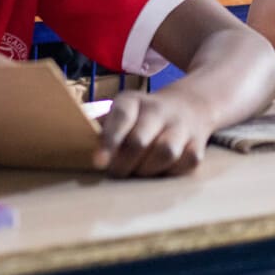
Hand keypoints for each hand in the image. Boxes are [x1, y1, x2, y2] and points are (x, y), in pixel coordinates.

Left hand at [95, 89, 211, 176]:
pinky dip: (171, 172)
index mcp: (134, 101)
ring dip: (148, 170)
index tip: (99, 162)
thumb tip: (77, 148)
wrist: (192, 104)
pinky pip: (186, 163)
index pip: (120, 117)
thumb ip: (102, 129)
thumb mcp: (123, 112)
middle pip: (140, 141)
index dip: (109, 140)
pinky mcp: (198, 144)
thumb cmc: (144, 117)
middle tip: (116, 173)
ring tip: (139, 173)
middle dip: (124, 164)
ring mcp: (181, 127)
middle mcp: (159, 110)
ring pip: (165, 152)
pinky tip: (161, 171)